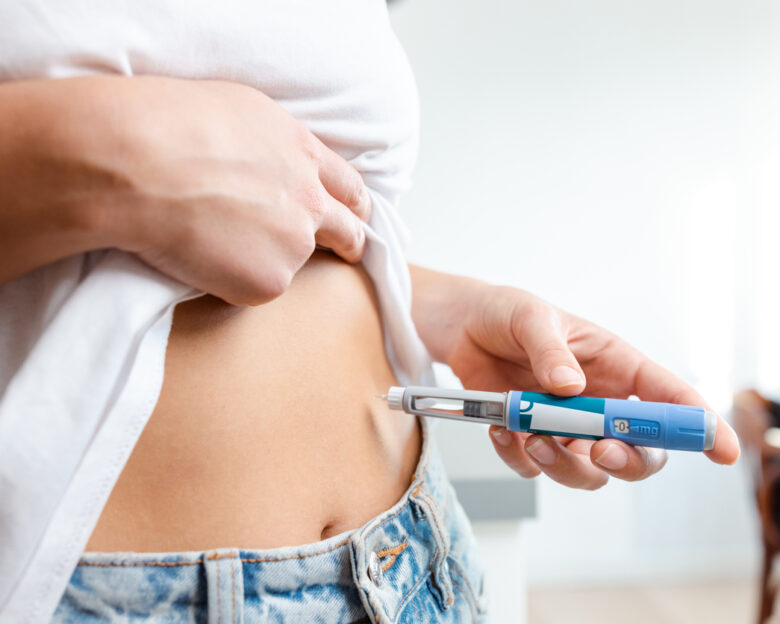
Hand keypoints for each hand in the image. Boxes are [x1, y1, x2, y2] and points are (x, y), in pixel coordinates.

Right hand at [82, 76, 370, 303]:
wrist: (140, 165)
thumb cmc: (172, 125)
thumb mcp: (242, 112)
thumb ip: (274, 145)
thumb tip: (273, 161)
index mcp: (303, 155)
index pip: (348, 186)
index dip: (354, 204)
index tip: (358, 215)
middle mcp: (310, 202)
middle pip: (349, 231)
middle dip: (351, 243)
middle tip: (348, 253)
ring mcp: (294, 245)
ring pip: (292, 261)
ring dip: (269, 258)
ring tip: (215, 241)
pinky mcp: (269, 282)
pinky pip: (254, 287)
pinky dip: (233, 279)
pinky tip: (200, 256)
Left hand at [410, 268, 739, 489]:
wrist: (461, 328)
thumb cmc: (506, 313)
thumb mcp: (531, 318)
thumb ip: (551, 350)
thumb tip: (569, 387)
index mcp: (615, 367)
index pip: (668, 398)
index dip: (699, 426)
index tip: (721, 449)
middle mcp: (598, 403)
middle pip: (638, 452)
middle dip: (627, 460)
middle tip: (601, 449)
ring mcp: (565, 427)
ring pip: (589, 471)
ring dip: (566, 466)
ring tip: (532, 438)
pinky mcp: (530, 441)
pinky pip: (534, 468)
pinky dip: (519, 459)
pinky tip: (501, 430)